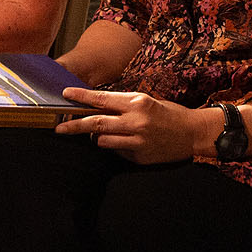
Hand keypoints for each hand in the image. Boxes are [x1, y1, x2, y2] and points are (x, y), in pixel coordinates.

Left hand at [54, 88, 216, 164]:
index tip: (65, 95)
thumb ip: (123, 106)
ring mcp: (137, 141)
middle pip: (96, 123)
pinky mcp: (139, 156)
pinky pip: (118, 151)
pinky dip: (117, 146)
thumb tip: (97, 109)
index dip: (81, 97)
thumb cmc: (169, 113)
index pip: (102, 99)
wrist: (193, 133)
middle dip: (73, 125)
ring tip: (109, 132)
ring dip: (99, 136)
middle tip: (58, 127)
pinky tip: (130, 142)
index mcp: (137, 102)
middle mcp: (135, 121)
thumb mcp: (147, 101)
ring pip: (103, 140)